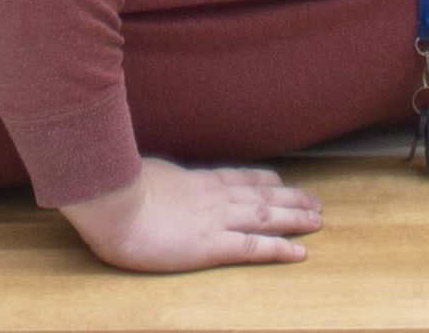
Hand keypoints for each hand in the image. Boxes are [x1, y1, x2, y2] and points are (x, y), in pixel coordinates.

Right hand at [59, 159, 319, 272]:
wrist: (110, 204)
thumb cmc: (113, 192)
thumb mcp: (134, 175)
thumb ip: (148, 180)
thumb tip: (140, 177)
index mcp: (192, 182)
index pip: (236, 179)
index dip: (262, 181)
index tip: (279, 181)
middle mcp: (211, 197)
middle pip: (260, 196)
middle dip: (290, 198)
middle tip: (314, 201)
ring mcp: (215, 220)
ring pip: (266, 217)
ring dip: (295, 218)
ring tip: (318, 220)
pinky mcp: (212, 246)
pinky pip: (255, 247)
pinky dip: (281, 249)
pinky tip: (300, 252)